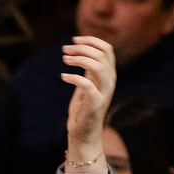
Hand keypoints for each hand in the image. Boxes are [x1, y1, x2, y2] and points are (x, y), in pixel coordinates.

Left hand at [61, 36, 115, 154]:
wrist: (84, 133)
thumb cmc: (83, 109)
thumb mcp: (86, 85)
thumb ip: (89, 71)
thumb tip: (83, 52)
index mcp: (108, 75)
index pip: (107, 49)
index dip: (91, 41)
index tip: (74, 40)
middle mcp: (109, 82)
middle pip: (102, 54)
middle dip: (82, 48)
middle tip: (65, 50)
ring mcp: (104, 92)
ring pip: (99, 66)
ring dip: (80, 59)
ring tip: (65, 60)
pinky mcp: (96, 103)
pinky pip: (87, 85)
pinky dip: (74, 77)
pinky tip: (63, 77)